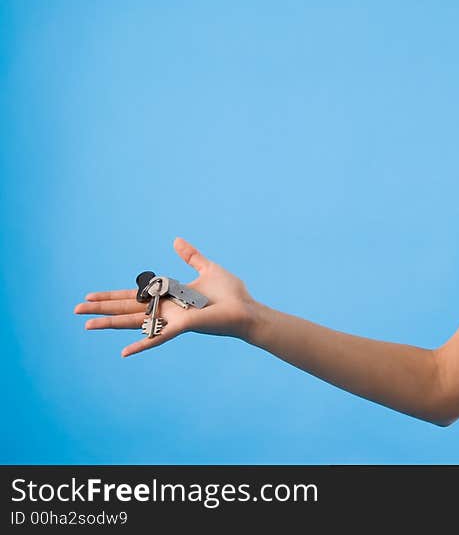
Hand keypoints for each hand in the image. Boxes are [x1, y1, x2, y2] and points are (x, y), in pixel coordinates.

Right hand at [74, 237, 257, 357]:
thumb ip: (191, 256)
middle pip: (126, 308)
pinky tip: (123, 353)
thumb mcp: (207, 269)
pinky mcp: (183, 326)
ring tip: (86, 325)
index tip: (90, 295)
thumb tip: (176, 240)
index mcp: (168, 296)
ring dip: (110, 323)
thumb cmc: (231, 294)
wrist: (247, 310)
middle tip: (75, 309)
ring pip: (134, 322)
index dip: (111, 295)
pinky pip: (158, 336)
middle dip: (101, 308)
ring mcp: (171, 319)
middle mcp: (165, 309)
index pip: (133, 295)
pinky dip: (142, 344)